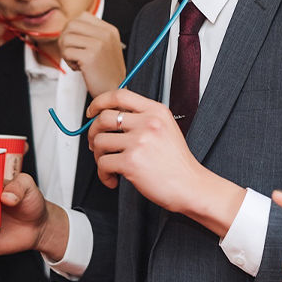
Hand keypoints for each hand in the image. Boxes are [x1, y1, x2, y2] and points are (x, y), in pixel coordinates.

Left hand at [58, 12, 125, 97]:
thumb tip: (68, 27)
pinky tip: (79, 69)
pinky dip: (68, 62)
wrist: (114, 91)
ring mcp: (98, 44)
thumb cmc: (106, 72)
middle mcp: (105, 34)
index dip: (73, 29)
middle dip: (66, 39)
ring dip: (66, 51)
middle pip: (71, 25)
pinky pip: (66, 52)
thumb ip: (91, 34)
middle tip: (72, 53)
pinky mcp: (90, 56)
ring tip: (77, 61)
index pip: (82, 16)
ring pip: (66, 38)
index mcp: (109, 30)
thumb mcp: (104, 47)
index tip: (77, 43)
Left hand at [87, 89, 244, 234]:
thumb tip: (111, 118)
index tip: (92, 110)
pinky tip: (113, 179)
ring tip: (109, 165)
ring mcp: (139, 141)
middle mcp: (147, 122)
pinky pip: (103, 163)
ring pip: (99, 141)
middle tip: (95, 144)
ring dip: (98, 156)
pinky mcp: (131, 161)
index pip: (120, 95)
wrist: (190, 186)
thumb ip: (143, 118)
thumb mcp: (166, 128)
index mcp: (156, 111)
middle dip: (93, 132)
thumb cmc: (177, 163)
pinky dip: (104, 174)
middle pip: (103, 118)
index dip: (99, 101)